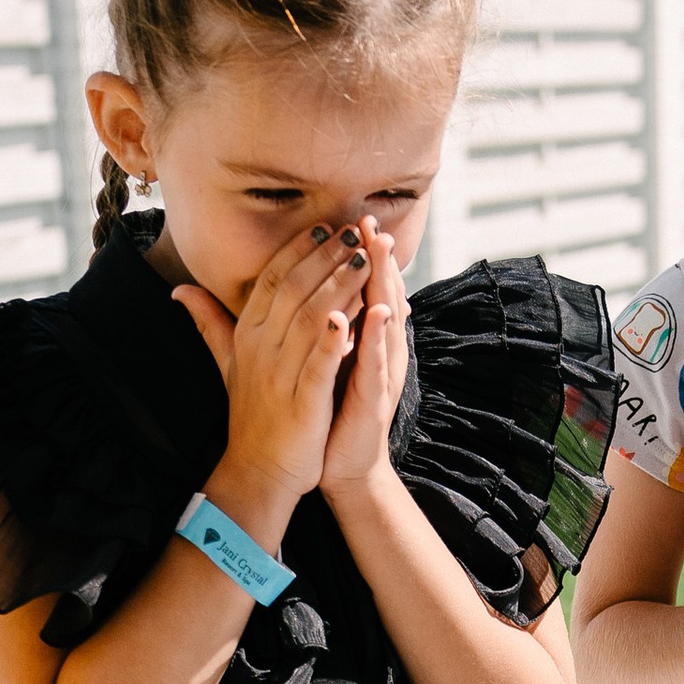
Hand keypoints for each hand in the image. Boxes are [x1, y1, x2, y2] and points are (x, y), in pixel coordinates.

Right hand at [173, 215, 368, 536]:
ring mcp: (281, 374)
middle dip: (324, 256)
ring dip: (336, 286)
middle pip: (293, 289)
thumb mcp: (228, 362)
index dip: (298, 249)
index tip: (326, 224)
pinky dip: (333, 340)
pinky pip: (318, 364)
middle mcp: (261, 348)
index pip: (272, 278)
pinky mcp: (303, 402)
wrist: (258, 471)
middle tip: (353, 228)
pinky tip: (350, 317)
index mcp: (248, 333)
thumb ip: (209, 322)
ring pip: (309, 318)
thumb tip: (178, 290)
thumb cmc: (251, 415)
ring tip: (362, 259)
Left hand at [320, 221, 408, 500]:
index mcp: (360, 340)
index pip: (361, 289)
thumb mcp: (317, 363)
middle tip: (374, 222)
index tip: (350, 219)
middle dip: (377, 258)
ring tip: (383, 251)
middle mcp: (376, 352)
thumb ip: (313, 329)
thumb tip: (299, 296)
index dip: (357, 255)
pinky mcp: (374, 397)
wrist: (341, 464)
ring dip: (385, 285)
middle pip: (380, 295)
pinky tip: (380, 312)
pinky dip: (378, 336)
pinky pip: (377, 362)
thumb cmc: (328, 413)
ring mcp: (379, 373)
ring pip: (385, 322)